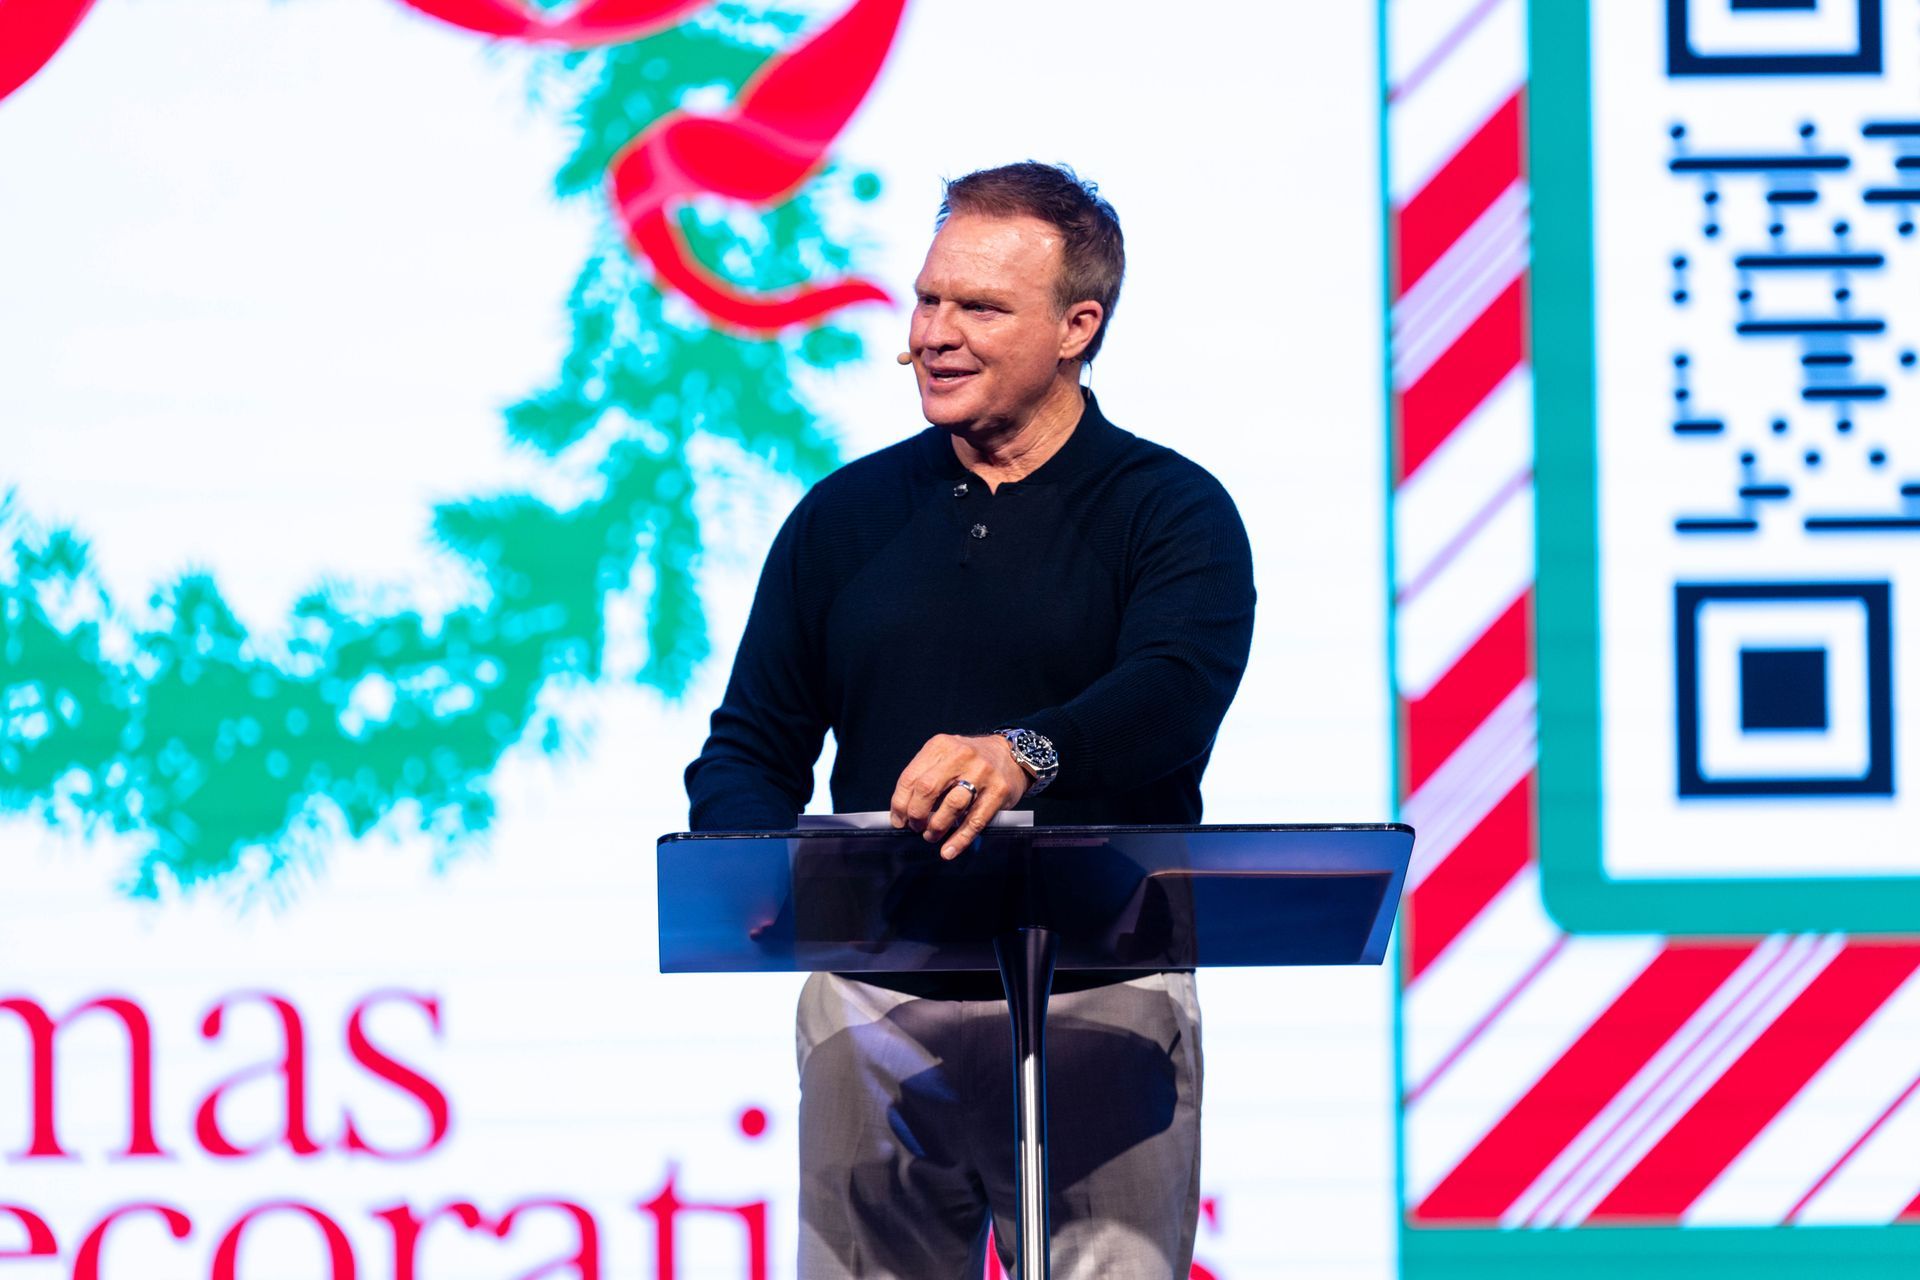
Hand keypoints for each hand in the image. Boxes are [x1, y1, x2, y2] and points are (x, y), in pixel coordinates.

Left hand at [889, 733, 1029, 859]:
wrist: (1011, 755)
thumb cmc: (972, 760)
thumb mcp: (944, 756)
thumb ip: (924, 777)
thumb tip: (903, 810)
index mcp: (941, 746)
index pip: (911, 777)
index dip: (900, 803)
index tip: (899, 819)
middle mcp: (961, 756)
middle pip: (927, 789)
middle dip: (916, 815)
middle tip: (915, 827)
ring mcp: (982, 773)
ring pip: (952, 805)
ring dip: (936, 827)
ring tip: (931, 835)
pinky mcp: (999, 791)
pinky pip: (975, 820)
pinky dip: (960, 839)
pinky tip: (949, 849)